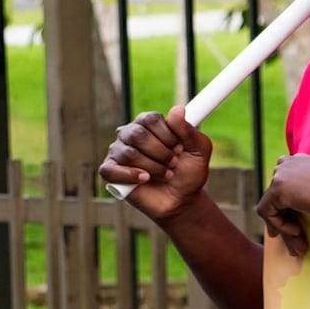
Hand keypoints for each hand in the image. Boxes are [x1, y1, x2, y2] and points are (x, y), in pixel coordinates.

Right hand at [96, 107, 211, 224]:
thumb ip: (189, 131)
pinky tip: (145, 179)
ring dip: (153, 167)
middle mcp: (130, 134)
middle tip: (173, 163)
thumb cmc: (189, 172)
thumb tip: (177, 109)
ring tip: (165, 174)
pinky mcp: (111, 171)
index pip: (150, 119)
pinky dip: (130, 175)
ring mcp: (118, 152)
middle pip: (137, 134)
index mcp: (149, 124)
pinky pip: (110, 170)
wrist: (182, 199)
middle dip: (161, 153)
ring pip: (128, 153)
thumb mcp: (199, 151)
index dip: (168, 135)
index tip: (180, 149)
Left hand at [254, 153, 309, 254]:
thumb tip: (292, 211)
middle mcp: (288, 162)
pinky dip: (279, 225)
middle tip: (296, 239)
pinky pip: (266, 212)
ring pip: (270, 206)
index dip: (283, 206)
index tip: (291, 225)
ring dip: (283, 227)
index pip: (282, 184)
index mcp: (300, 160)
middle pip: (274, 196)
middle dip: (283, 220)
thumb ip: (307, 192)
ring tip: (300, 243)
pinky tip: (297, 231)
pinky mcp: (277, 188)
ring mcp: (281, 174)